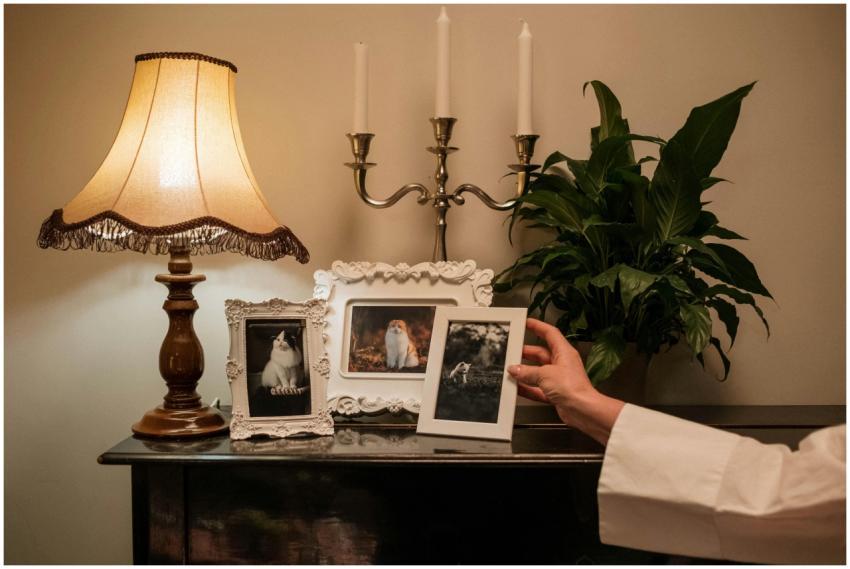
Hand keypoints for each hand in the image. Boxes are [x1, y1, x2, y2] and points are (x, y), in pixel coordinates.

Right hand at [508, 318, 624, 443]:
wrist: (583, 410)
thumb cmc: (572, 388)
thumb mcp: (545, 375)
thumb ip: (527, 372)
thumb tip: (515, 369)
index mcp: (564, 352)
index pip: (549, 333)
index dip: (537, 326)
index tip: (526, 322)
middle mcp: (562, 364)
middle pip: (540, 353)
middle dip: (525, 352)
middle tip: (512, 351)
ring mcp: (559, 379)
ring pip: (538, 372)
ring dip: (525, 372)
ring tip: (511, 370)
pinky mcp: (556, 393)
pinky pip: (538, 388)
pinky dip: (527, 388)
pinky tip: (517, 388)